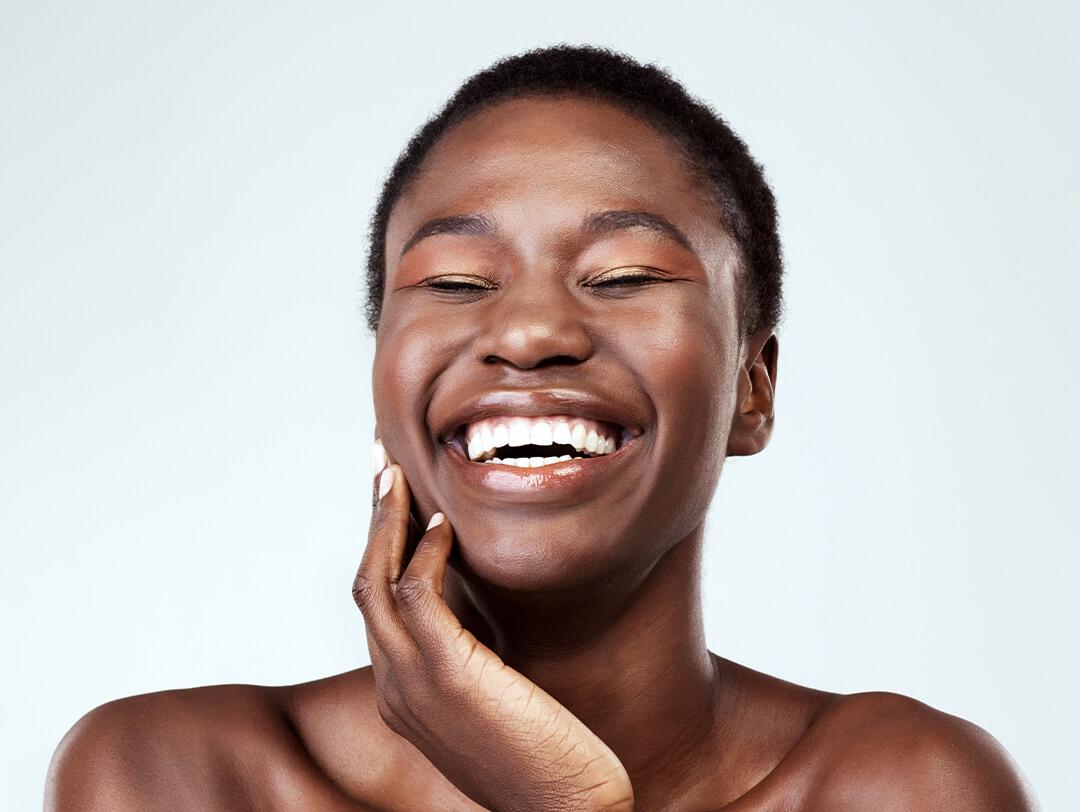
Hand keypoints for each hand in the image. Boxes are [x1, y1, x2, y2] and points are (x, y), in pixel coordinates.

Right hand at [352, 444, 633, 811]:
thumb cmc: (546, 758)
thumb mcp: (496, 695)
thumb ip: (475, 653)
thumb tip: (481, 602)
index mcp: (402, 690)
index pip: (379, 601)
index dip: (382, 543)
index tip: (394, 498)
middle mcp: (393, 685)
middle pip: (365, 581)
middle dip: (373, 518)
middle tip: (379, 463)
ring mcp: (411, 683)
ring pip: (377, 580)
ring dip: (387, 518)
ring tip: (397, 471)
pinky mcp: (446, 675)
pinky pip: (418, 594)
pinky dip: (426, 550)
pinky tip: (446, 521)